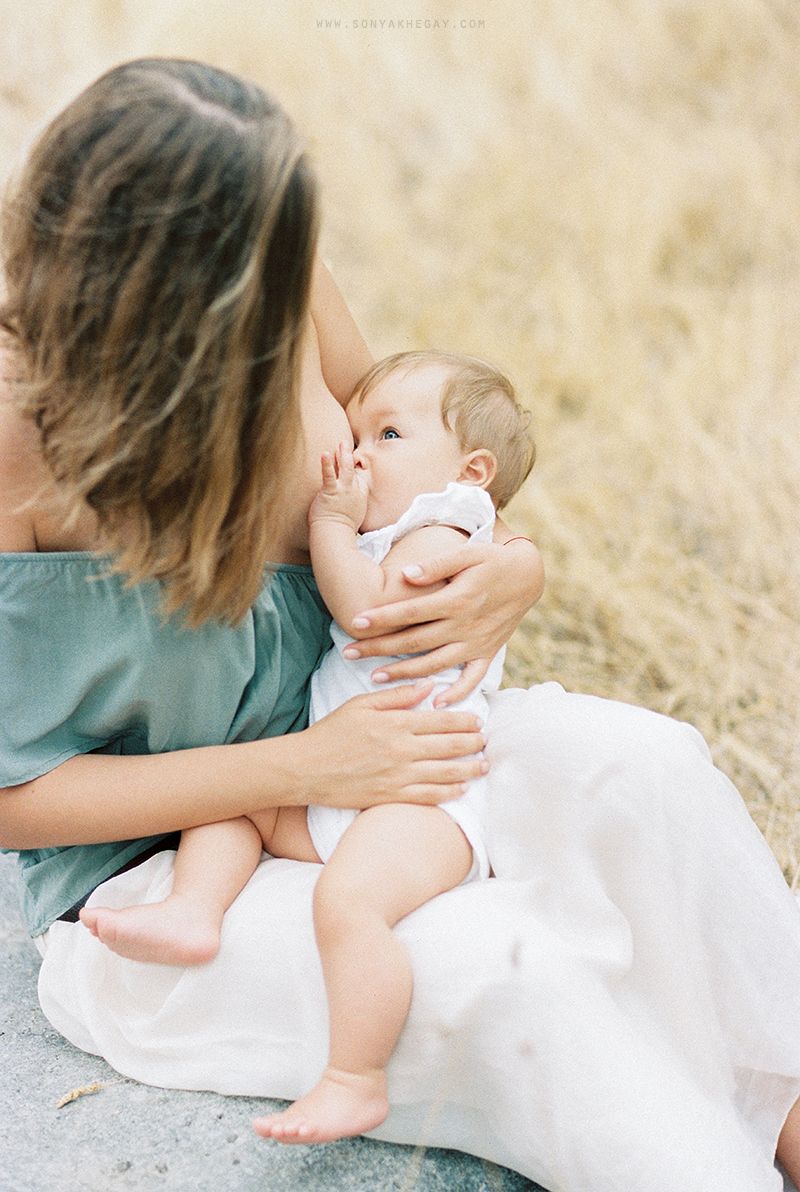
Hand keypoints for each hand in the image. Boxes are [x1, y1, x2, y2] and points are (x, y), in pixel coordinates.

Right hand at [299, 682, 488, 806]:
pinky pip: (428, 796)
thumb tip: (428, 687)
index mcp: (395, 723)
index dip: (464, 721)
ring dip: (469, 769)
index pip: (440, 720)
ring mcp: (397, 776)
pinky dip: (448, 793)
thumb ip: (397, 696)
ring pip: (445, 773)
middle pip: (449, 746)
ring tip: (484, 765)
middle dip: (472, 743)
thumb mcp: (361, 704)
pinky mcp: (391, 797)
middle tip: (486, 741)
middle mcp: (401, 750)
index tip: (478, 721)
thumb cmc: (331, 733)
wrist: (304, 768)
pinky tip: (462, 790)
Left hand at [308, 442, 367, 531]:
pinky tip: (325, 453)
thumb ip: (353, 504)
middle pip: (353, 469)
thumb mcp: (354, 514)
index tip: (351, 462)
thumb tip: (349, 503)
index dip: (354, 470)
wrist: (335, 535)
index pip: (358, 478)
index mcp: (360, 496)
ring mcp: (343, 490)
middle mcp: (354, 491)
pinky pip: (329, 475)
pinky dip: (327, 464)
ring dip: (343, 454)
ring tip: (341, 442)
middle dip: (349, 455)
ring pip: (345, 468)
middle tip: (345, 444)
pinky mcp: (331, 492)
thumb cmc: (341, 529)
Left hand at [344, 538, 543, 702]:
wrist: (528, 575)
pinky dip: (456, 694)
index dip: (382, 617)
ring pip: (434, 663)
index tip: (355, 622)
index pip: (410, 611)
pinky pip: (472, 679)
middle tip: (348, 653)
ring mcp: (476, 643)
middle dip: (380, 648)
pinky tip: (435, 703)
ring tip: (374, 678)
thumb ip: (437, 565)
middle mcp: (464, 625)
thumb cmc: (492, 560)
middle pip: (414, 641)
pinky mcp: (487, 653)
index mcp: (456, 600)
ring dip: (404, 673)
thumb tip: (406, 575)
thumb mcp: (468, 553)